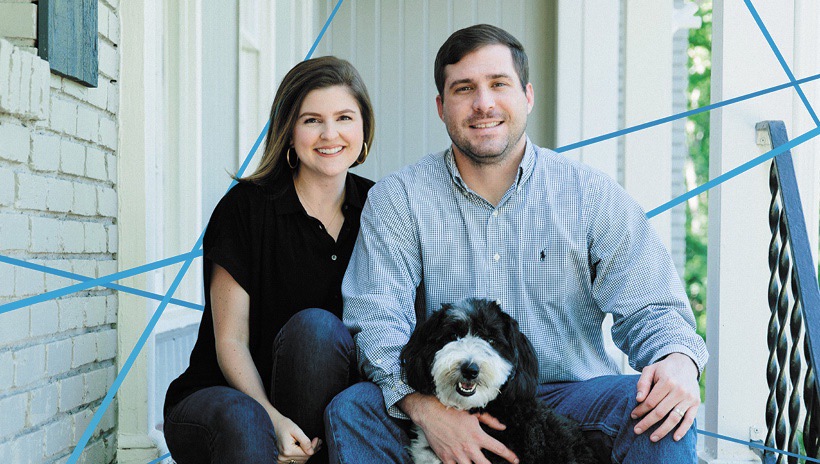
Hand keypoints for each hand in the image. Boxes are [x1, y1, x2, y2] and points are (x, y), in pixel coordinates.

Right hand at [269, 410, 320, 463]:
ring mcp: (281, 460)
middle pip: (304, 458)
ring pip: (301, 461)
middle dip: (313, 450)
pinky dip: (302, 456)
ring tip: (315, 445)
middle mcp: (283, 457)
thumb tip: (312, 451)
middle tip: (318, 442)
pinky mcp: (281, 460)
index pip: (306, 453)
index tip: (318, 439)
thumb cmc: (284, 425)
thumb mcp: (296, 429)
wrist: (273, 424)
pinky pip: (295, 461)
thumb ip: (304, 441)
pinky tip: (307, 450)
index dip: (314, 447)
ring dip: (308, 454)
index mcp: (287, 450)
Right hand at [401, 393, 518, 463]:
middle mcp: (469, 447)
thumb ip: (490, 421)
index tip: (515, 460)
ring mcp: (457, 454)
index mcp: (478, 436)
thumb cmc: (451, 410)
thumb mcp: (473, 412)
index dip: (510, 456)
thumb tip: (502, 427)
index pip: (499, 449)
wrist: (430, 413)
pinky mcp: (446, 458)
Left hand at [631, 352, 699, 441]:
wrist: (685, 364)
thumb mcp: (650, 370)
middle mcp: (679, 390)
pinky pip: (689, 420)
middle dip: (647, 423)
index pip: (650, 401)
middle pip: (661, 412)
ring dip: (663, 431)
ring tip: (652, 438)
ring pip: (674, 418)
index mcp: (667, 381)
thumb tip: (638, 399)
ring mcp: (689, 398)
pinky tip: (674, 438)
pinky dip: (682, 430)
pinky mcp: (695, 403)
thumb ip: (643, 383)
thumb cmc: (664, 369)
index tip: (633, 416)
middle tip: (637, 430)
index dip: (640, 410)